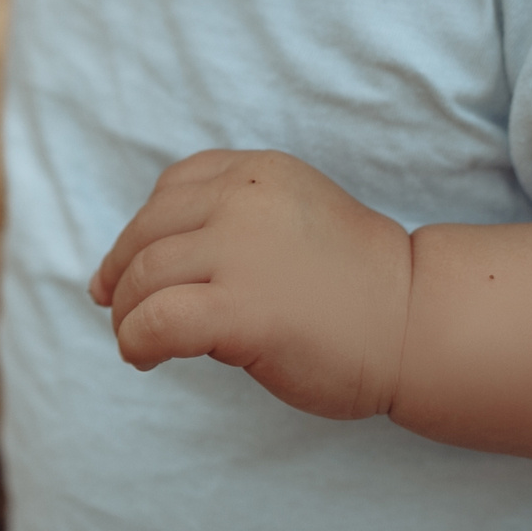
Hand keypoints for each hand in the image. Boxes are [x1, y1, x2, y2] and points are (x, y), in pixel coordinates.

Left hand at [91, 149, 410, 421]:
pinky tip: (145, 358)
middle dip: (122, 275)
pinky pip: (156, 321)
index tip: (129, 268)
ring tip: (137, 342)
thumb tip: (145, 262)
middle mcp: (242, 200)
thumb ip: (234, 219)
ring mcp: (241, 252)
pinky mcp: (241, 310)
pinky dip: (136, 341)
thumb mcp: (292, 215)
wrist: (414, 321)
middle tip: (117, 311)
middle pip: (147, 233)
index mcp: (256, 172)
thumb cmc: (356, 283)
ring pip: (143, 277)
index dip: (142, 232)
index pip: (172, 189)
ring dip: (127, 315)